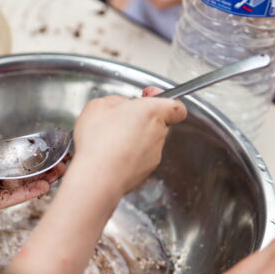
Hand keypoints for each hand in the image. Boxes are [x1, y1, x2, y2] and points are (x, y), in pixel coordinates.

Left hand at [0, 125, 65, 213]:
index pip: (8, 159)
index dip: (27, 157)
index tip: (45, 152)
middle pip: (17, 176)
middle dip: (40, 171)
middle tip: (61, 165)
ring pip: (16, 189)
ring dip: (38, 183)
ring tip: (59, 175)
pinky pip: (4, 200)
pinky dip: (23, 195)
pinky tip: (41, 188)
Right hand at [71, 92, 185, 196]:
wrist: (98, 175)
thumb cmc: (99, 139)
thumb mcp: (98, 105)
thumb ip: (114, 101)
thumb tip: (118, 106)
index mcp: (152, 112)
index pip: (176, 106)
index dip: (164, 100)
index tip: (147, 97)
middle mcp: (158, 133)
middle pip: (157, 123)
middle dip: (139, 120)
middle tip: (118, 120)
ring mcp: (153, 155)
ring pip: (146, 142)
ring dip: (131, 140)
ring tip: (108, 141)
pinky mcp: (144, 172)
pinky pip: (137, 159)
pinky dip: (126, 157)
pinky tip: (108, 156)